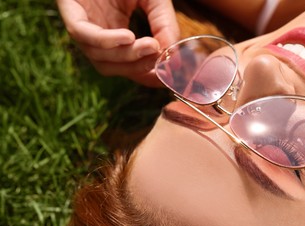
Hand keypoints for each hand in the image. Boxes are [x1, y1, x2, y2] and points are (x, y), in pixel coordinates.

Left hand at [56, 0, 179, 85]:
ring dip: (127, 57)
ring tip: (150, 46)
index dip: (147, 76)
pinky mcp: (70, 12)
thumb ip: (165, 27)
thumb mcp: (156, 2)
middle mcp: (97, 35)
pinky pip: (84, 35)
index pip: (128, 66)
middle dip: (138, 68)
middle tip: (159, 58)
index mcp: (115, 34)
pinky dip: (107, 41)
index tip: (166, 76)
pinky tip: (128, 37)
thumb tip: (173, 57)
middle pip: (113, 67)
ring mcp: (83, 26)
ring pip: (99, 58)